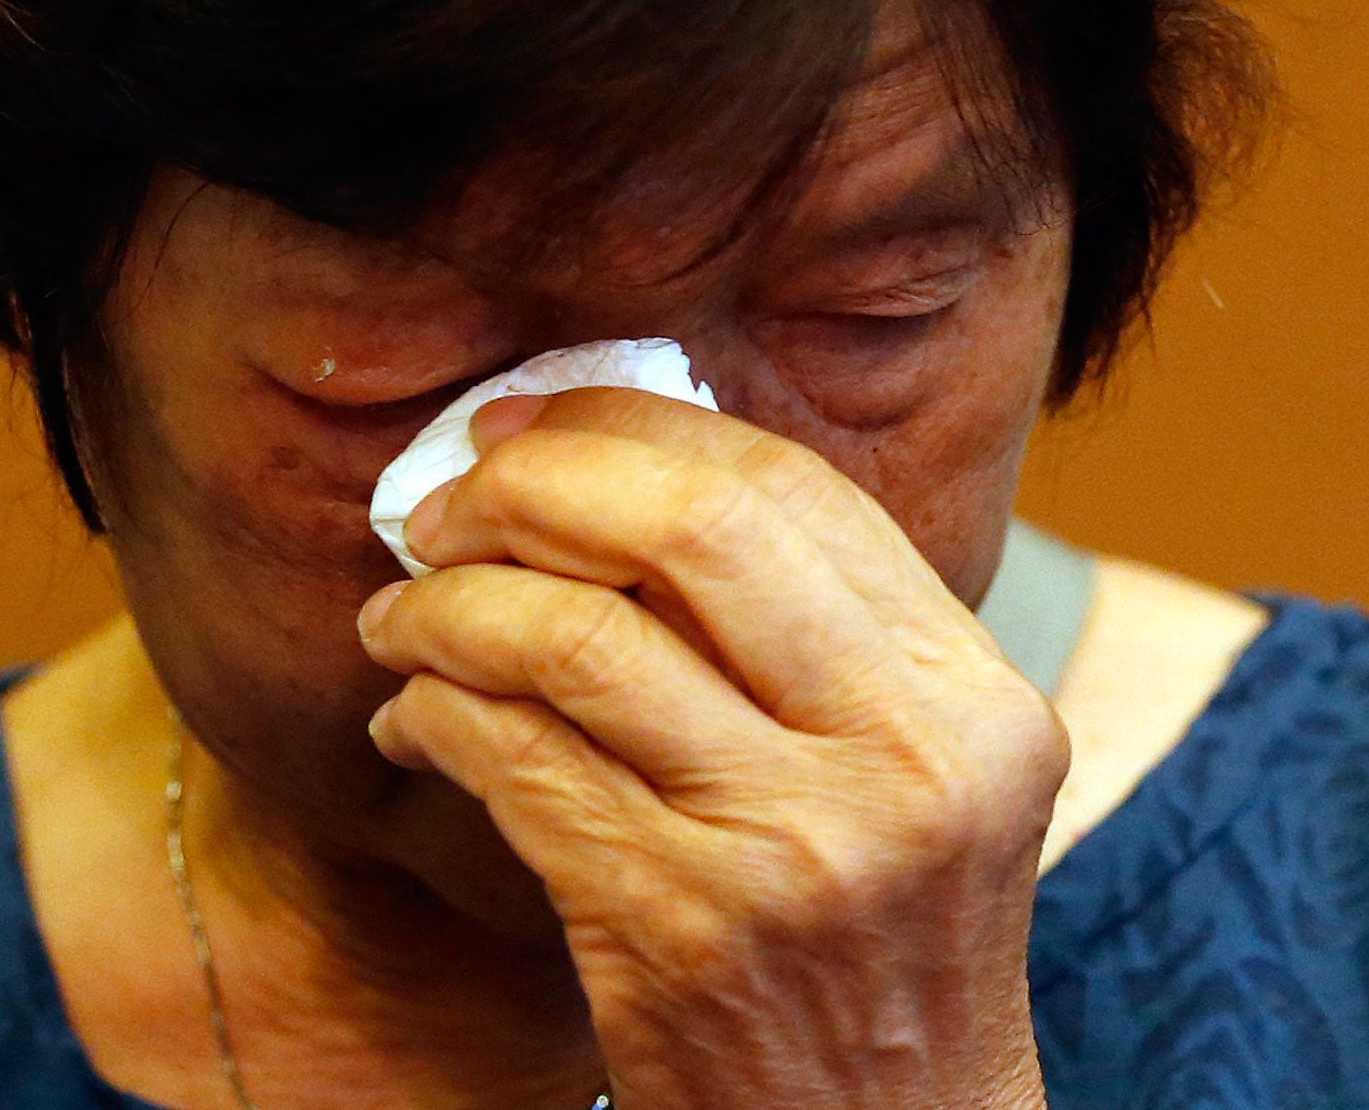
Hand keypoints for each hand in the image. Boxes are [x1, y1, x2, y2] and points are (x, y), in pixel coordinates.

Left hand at [356, 387, 1065, 1109]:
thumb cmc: (878, 943)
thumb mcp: (909, 773)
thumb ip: (807, 630)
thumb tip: (617, 470)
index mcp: (966, 697)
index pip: (788, 489)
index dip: (635, 427)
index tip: (533, 425)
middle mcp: (900, 761)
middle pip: (687, 531)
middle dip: (535, 486)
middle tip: (449, 500)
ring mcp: (788, 851)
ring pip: (571, 642)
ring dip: (448, 606)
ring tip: (402, 614)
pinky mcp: (674, 931)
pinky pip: (513, 763)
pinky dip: (434, 713)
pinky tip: (412, 715)